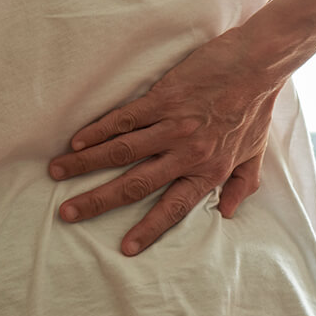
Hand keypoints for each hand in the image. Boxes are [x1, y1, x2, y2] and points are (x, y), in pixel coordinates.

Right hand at [48, 27, 281, 255]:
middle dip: (99, 201)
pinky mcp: (164, 99)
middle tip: (68, 213)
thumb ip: (243, 185)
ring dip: (86, 164)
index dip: (149, 229)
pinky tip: (76, 141)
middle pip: (137, 185)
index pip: (174, 208)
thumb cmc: (256, 110)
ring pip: (122, 151)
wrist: (257, 66)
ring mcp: (174, 126)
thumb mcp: (256, 155)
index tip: (125, 248)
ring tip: (58, 172)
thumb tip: (228, 213)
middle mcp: (189, 154)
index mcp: (210, 172)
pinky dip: (98, 130)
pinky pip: (125, 119)